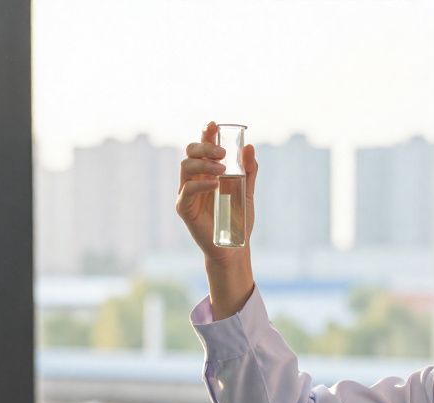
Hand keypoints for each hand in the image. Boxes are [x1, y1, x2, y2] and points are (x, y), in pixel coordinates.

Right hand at [175, 120, 258, 261]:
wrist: (234, 247)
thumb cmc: (238, 219)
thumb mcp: (247, 191)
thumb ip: (248, 171)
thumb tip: (250, 147)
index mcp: (207, 173)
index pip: (202, 148)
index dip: (205, 134)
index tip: (213, 124)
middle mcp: (194, 180)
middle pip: (190, 152)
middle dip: (204, 146)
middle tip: (223, 152)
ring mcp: (187, 193)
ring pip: (186, 167)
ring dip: (204, 164)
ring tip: (223, 170)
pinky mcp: (184, 209)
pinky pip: (187, 190)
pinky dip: (201, 184)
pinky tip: (215, 184)